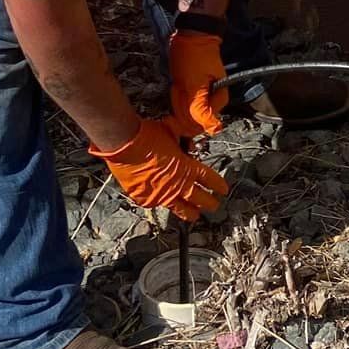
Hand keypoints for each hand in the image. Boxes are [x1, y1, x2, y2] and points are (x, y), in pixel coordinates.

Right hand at [93, 117, 228, 220]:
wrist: (124, 142)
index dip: (218, 185)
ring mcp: (161, 195)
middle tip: (214, 205)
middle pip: (200, 199)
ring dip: (190, 212)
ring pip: (181, 208)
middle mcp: (178, 185)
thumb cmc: (147, 135)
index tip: (223, 190)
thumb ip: (182, 141)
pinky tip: (164, 204)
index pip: (209, 179)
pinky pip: (157, 204)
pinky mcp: (145, 199)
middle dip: (209, 202)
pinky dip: (161, 203)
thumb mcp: (172, 133)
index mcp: (187, 168)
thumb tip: (185, 141)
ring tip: (196, 216)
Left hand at [168, 31, 227, 140]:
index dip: (187, 117)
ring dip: (178, 98)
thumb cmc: (195, 57)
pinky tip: (176, 82)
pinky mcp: (194, 87)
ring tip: (179, 82)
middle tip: (180, 87)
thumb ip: (201, 110)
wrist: (192, 34)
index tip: (180, 103)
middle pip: (193, 116)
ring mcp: (203, 93)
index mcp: (219, 100)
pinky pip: (183, 98)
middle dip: (182, 104)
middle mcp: (213, 99)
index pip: (201, 123)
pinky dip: (177, 92)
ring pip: (186, 108)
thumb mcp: (195, 85)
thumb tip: (214, 131)